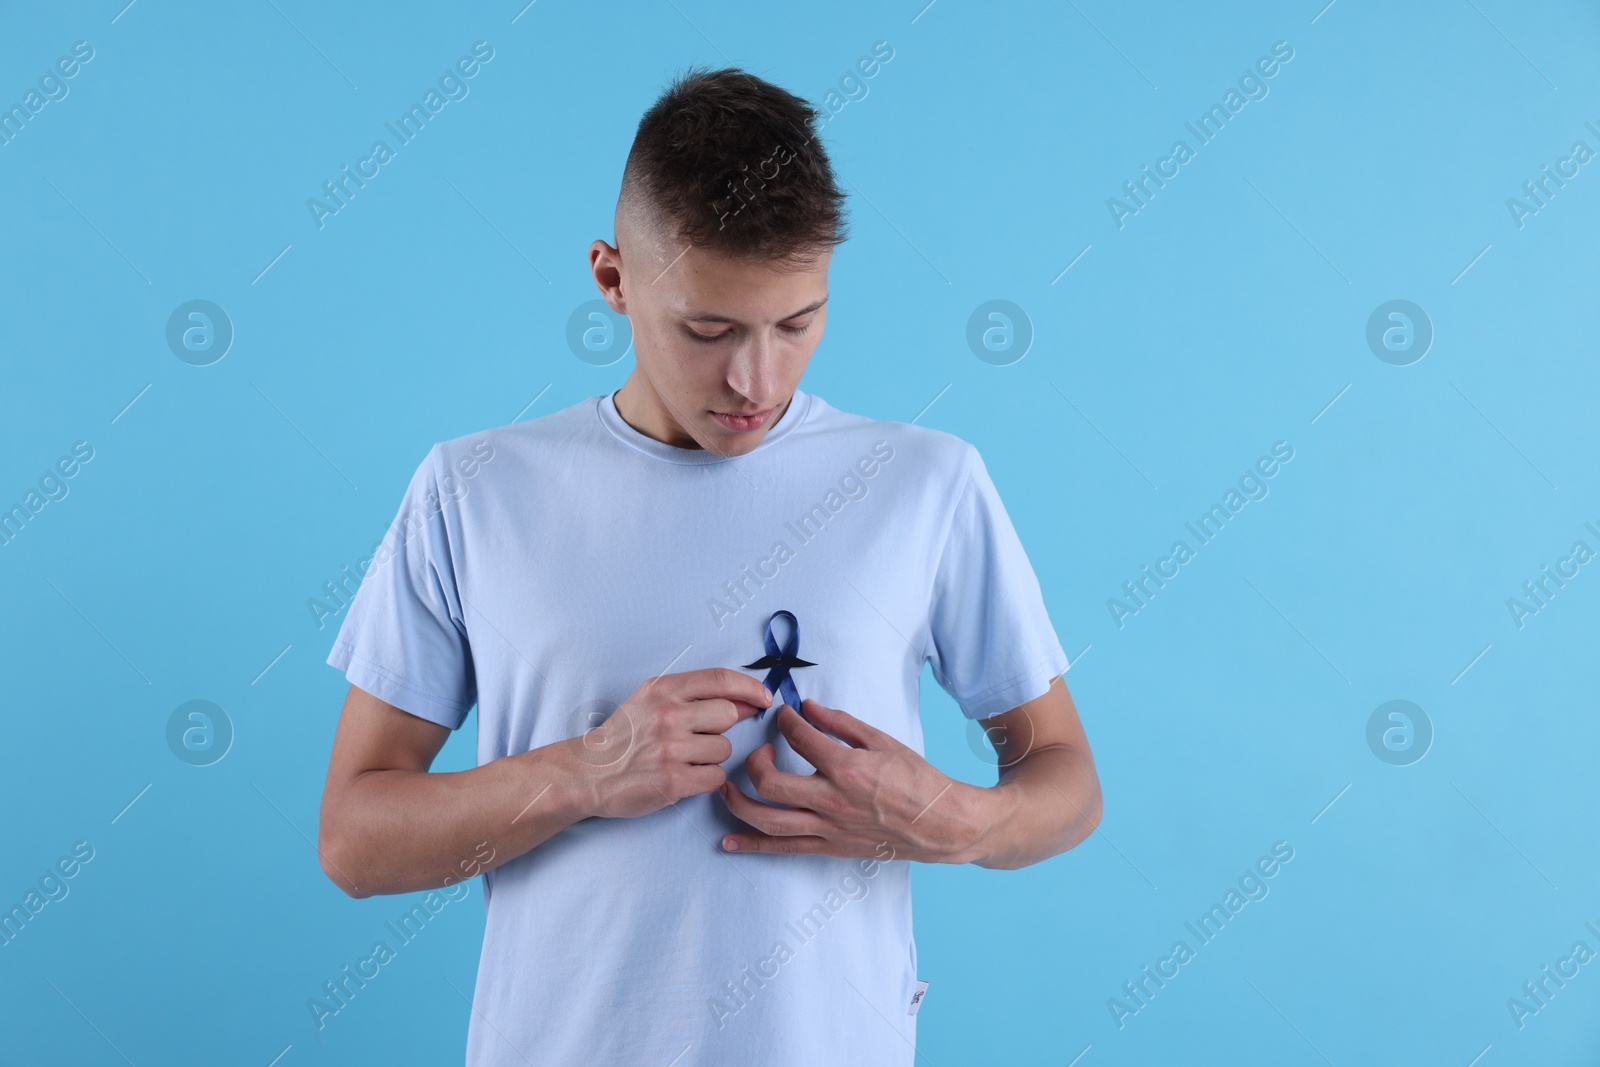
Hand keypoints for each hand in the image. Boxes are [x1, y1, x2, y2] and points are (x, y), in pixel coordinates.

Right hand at [575, 668, 770, 819]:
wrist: (588, 772)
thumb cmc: (624, 736)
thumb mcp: (651, 702)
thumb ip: (694, 697)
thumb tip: (745, 700)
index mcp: (663, 690)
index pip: (720, 679)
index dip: (750, 687)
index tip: (764, 698)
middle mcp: (668, 715)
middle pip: (728, 715)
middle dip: (720, 728)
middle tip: (697, 738)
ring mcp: (671, 749)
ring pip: (724, 749)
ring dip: (711, 757)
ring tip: (683, 759)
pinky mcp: (673, 781)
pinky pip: (715, 777)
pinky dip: (705, 779)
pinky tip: (683, 776)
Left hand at [717, 699, 989, 862]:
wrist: (940, 824)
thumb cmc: (916, 780)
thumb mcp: (882, 741)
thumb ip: (840, 723)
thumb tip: (807, 706)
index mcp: (847, 768)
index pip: (798, 738)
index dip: (784, 721)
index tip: (783, 715)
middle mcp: (832, 800)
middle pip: (769, 783)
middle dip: (754, 761)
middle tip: (760, 751)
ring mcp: (827, 828)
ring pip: (767, 820)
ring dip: (737, 803)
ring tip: (725, 788)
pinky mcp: (828, 847)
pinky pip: (782, 849)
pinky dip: (751, 846)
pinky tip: (728, 842)